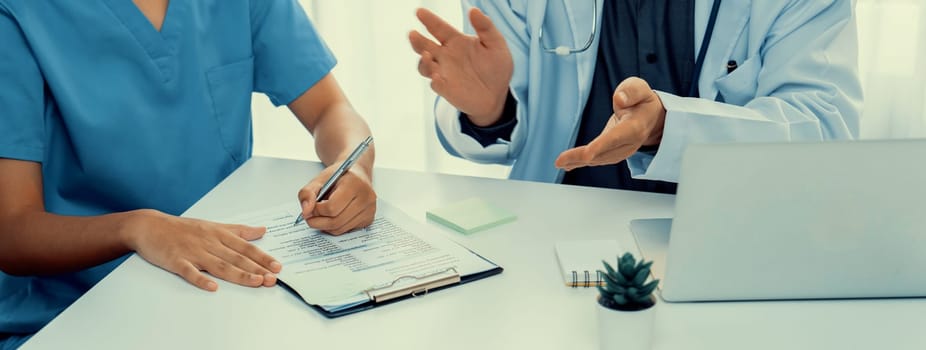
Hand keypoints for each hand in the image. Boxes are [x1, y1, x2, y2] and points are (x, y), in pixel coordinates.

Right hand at [124, 211, 281, 291]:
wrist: (149, 226)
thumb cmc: (183, 228)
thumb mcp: (213, 225)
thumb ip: (239, 230)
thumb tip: (262, 230)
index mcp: (218, 234)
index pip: (245, 247)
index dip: (262, 257)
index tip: (277, 266)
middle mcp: (209, 242)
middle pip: (236, 258)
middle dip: (256, 268)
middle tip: (272, 279)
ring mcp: (192, 252)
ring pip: (219, 265)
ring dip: (238, 274)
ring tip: (255, 282)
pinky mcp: (176, 261)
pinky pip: (190, 271)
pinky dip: (201, 279)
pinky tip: (212, 287)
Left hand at [297, 165, 375, 234]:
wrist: (356, 174)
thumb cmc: (339, 176)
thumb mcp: (319, 179)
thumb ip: (307, 193)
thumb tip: (306, 211)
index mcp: (355, 184)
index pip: (332, 207)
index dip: (316, 210)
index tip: (310, 207)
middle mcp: (366, 198)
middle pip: (336, 221)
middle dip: (318, 221)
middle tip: (309, 217)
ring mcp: (370, 210)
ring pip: (340, 229)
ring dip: (325, 226)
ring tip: (320, 216)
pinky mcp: (369, 219)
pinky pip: (346, 230)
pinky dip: (334, 227)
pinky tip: (332, 217)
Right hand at [409, 7, 512, 125]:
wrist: (497, 94)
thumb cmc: (496, 68)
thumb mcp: (496, 44)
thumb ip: (485, 27)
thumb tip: (473, 10)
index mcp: (456, 41)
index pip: (438, 28)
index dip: (429, 20)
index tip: (419, 11)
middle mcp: (445, 56)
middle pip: (424, 46)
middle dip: (417, 40)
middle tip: (413, 34)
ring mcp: (443, 73)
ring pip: (424, 65)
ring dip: (424, 61)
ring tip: (428, 55)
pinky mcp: (446, 89)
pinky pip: (435, 84)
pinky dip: (434, 80)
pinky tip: (437, 76)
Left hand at [555, 77, 666, 170]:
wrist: (651, 118)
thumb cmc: (642, 101)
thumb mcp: (640, 88)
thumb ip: (632, 91)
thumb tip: (619, 99)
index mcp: (635, 127)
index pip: (617, 137)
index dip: (601, 145)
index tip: (587, 153)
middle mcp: (628, 143)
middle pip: (603, 152)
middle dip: (581, 157)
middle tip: (560, 161)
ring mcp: (621, 151)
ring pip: (598, 159)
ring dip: (577, 161)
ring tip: (559, 162)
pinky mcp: (613, 153)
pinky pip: (596, 159)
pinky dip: (581, 163)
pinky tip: (566, 165)